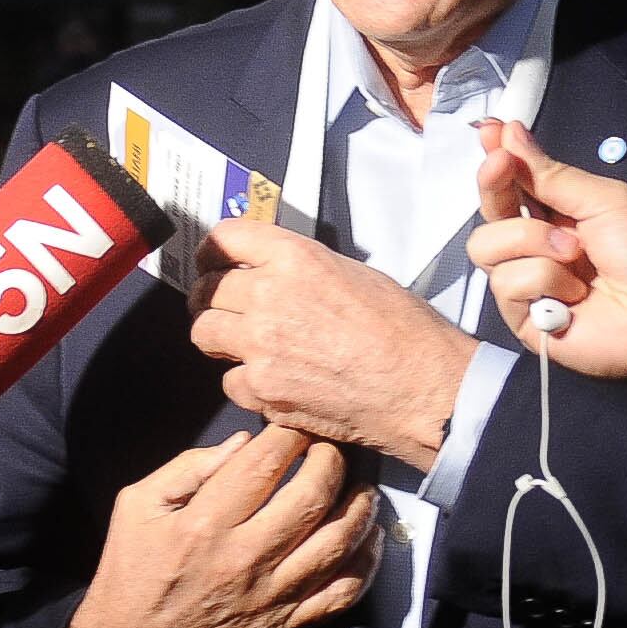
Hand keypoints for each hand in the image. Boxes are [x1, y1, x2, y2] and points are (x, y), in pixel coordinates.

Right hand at [65, 425, 377, 627]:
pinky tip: (367, 538)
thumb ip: (188, 467)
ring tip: (359, 484)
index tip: (295, 425)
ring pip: (337, 542)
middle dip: (331, 459)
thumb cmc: (132, 574)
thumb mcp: (136, 507)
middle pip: (312, 496)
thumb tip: (244, 442)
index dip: (290, 434)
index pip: (265, 463)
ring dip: (359, 505)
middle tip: (330, 448)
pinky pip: (343, 593)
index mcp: (204, 524)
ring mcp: (271, 597)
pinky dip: (365, 562)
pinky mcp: (287, 627)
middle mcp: (243, 559)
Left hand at [188, 215, 475, 460]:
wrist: (422, 388)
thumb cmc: (405, 332)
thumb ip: (304, 269)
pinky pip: (230, 381)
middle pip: (206, 290)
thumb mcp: (355, 274)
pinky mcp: (262, 389)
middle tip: (224, 307)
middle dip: (212, 298)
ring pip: (205, 334)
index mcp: (295, 258)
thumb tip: (276, 272)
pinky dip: (246, 383)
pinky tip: (272, 381)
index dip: (213, 250)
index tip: (212, 259)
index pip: (225, 237)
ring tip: (243, 344)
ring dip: (219, 337)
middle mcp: (269, 296)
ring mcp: (260, 345)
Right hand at [464, 119, 626, 393]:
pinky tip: (574, 296)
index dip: (498, 155)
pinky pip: (506, 284)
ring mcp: (527, 282)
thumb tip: (510, 133)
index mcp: (559, 213)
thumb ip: (551, 174)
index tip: (491, 132)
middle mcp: (537, 245)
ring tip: (576, 257)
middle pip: (490, 208)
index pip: (515, 180)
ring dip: (533, 241)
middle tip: (501, 164)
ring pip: (488, 245)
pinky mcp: (522, 318)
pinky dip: (543, 281)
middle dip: (493, 182)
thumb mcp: (604, 200)